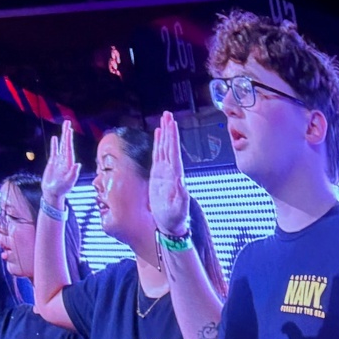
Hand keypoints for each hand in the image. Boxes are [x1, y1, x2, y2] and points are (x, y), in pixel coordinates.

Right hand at [41, 120, 80, 205]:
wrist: (53, 194)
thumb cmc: (62, 190)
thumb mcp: (68, 183)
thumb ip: (73, 174)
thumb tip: (77, 164)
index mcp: (69, 163)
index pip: (69, 148)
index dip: (69, 139)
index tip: (69, 130)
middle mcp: (65, 160)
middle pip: (66, 144)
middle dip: (67, 133)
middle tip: (67, 122)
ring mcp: (59, 161)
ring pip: (61, 146)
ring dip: (63, 136)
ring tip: (64, 127)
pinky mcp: (53, 163)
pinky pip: (54, 151)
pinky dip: (55, 144)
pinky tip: (55, 138)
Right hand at [150, 111, 190, 234]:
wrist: (171, 224)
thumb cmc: (174, 218)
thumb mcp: (178, 208)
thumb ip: (180, 196)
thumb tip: (181, 183)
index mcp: (176, 175)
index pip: (173, 152)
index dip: (172, 138)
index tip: (171, 124)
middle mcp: (171, 170)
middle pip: (169, 146)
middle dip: (169, 130)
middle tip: (168, 114)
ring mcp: (165, 172)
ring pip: (164, 148)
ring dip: (164, 133)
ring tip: (164, 119)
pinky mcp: (158, 175)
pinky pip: (158, 155)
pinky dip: (158, 143)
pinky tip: (157, 134)